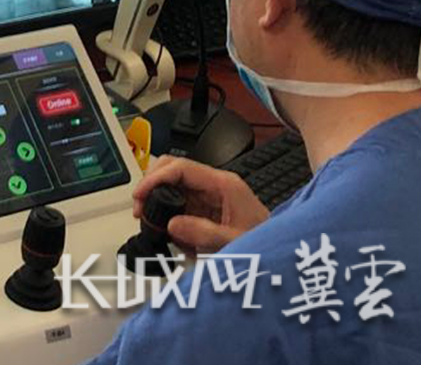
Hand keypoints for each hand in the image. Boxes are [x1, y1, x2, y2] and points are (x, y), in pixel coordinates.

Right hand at [133, 156, 269, 254]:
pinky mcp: (204, 208)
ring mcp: (208, 195)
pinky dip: (166, 215)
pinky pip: (177, 202)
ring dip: (156, 200)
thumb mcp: (235, 242)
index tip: (140, 194)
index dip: (155, 177)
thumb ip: (204, 234)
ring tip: (151, 222)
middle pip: (172, 168)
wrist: (280, 253)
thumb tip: (173, 225)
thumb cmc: (265, 243)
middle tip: (140, 207)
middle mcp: (214, 185)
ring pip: (171, 184)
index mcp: (224, 184)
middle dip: (151, 184)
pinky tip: (169, 232)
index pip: (181, 167)